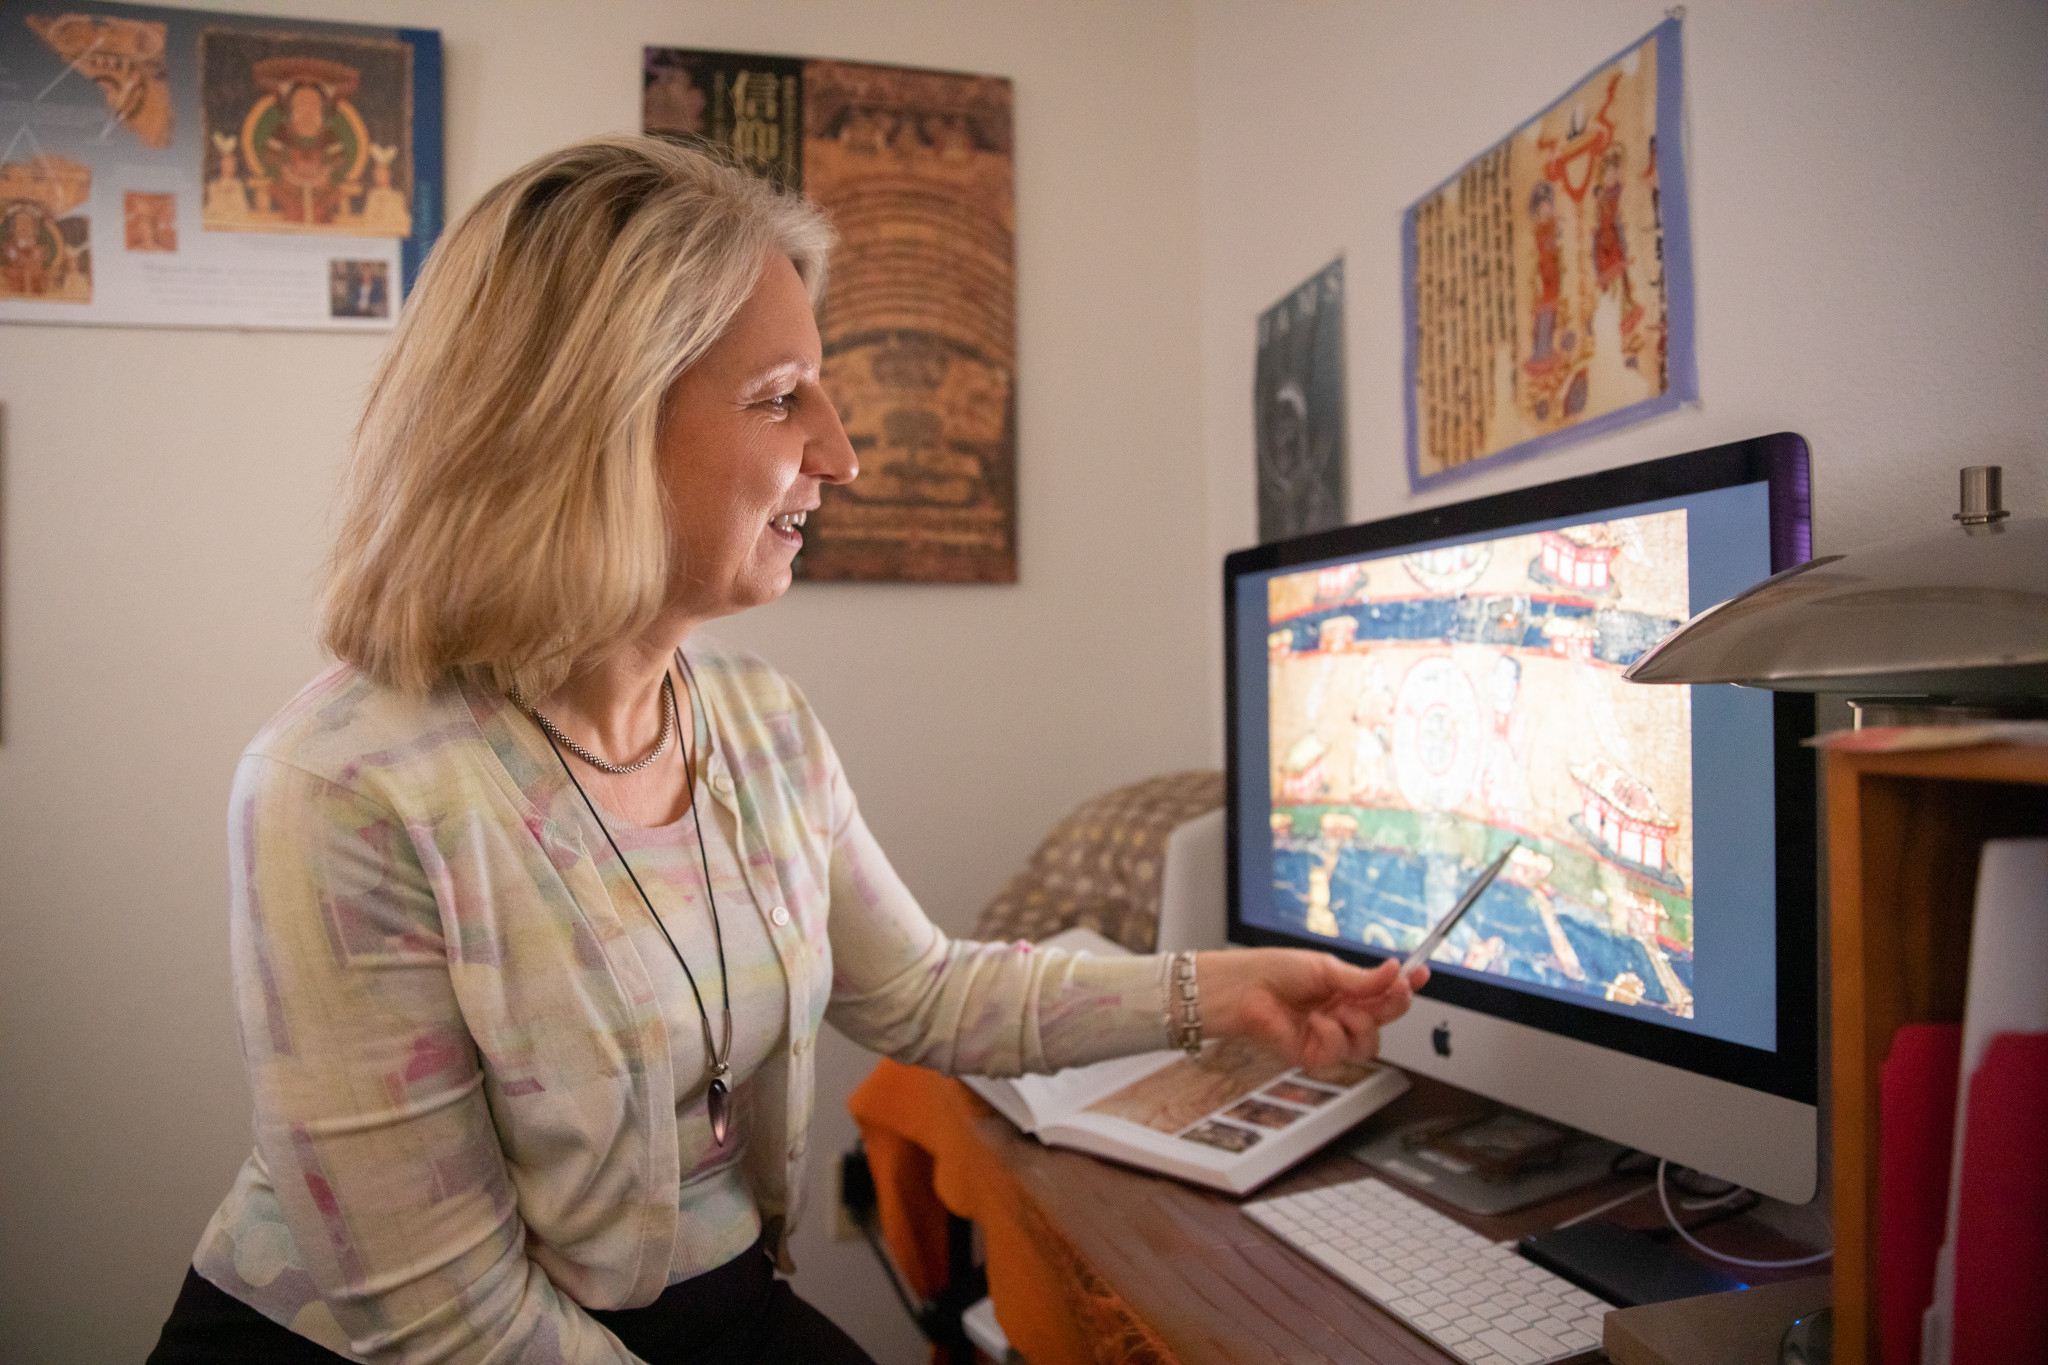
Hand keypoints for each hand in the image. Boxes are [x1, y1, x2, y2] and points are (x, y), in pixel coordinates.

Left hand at [1195, 949, 1426, 1069]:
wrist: (1241, 989)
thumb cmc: (1273, 971)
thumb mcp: (1324, 968)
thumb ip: (1361, 980)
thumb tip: (1394, 971)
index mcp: (1343, 990)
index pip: (1383, 992)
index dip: (1405, 985)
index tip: (1422, 974)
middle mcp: (1339, 1014)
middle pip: (1384, 1020)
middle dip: (1393, 1006)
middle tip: (1395, 991)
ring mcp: (1327, 1036)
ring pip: (1368, 1044)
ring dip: (1360, 1024)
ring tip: (1338, 1009)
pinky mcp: (1312, 1055)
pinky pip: (1340, 1054)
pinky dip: (1332, 1036)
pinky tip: (1314, 1021)